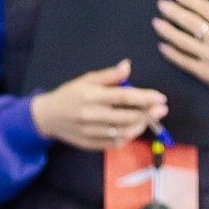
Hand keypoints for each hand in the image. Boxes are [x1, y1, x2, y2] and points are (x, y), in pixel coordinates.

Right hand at [29, 60, 167, 150]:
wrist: (47, 116)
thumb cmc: (69, 95)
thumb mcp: (86, 80)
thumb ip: (109, 75)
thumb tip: (127, 66)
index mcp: (91, 96)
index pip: (123, 97)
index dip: (144, 98)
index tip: (160, 97)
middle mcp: (91, 115)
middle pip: (127, 117)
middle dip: (149, 113)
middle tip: (161, 109)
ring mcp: (90, 131)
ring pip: (124, 132)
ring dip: (141, 126)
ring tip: (150, 119)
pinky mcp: (90, 143)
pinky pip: (115, 143)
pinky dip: (129, 137)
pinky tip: (135, 129)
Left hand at [155, 0, 208, 109]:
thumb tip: (208, 12)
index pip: (207, 9)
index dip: (190, 0)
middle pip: (192, 22)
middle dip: (174, 12)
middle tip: (161, 4)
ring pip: (184, 42)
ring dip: (168, 31)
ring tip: (157, 23)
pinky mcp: (206, 73)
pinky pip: (184, 61)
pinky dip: (171, 53)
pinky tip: (162, 46)